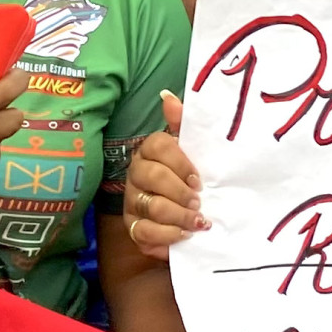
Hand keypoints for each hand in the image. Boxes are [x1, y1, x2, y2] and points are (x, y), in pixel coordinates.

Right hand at [125, 92, 209, 253]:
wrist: (192, 214)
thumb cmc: (191, 178)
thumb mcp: (194, 150)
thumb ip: (182, 123)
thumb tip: (167, 96)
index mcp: (150, 150)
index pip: (157, 145)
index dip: (180, 162)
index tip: (199, 178)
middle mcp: (136, 173)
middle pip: (152, 176)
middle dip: (180, 191)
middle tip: (199, 201)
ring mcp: (132, 201)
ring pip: (152, 206)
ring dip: (180, 216)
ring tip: (199, 222)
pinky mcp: (134, 228)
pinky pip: (145, 232)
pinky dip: (168, 235)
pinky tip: (185, 235)